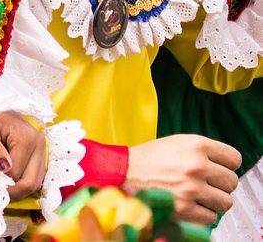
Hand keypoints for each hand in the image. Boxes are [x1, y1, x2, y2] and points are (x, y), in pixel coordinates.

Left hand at [0, 111, 45, 199]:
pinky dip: (25, 183)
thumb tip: (5, 169)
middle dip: (14, 193)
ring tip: (4, 189)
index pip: (15, 173)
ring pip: (37, 183)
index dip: (2, 183)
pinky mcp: (43, 155)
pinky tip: (13, 182)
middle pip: (31, 183)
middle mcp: (40, 144)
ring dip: (20, 190)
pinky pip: (37, 177)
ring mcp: (44, 150)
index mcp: (26, 138)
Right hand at [126, 135, 240, 224]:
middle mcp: (197, 165)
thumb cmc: (149, 158)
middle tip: (206, 182)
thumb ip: (203, 150)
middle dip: (220, 184)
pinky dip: (202, 213)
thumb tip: (225, 164)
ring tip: (198, 194)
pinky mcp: (186, 209)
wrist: (124, 172)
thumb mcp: (176, 142)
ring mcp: (192, 188)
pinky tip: (189, 203)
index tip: (220, 168)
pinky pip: (211, 217)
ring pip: (226, 201)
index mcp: (196, 144)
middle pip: (232, 181)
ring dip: (214, 200)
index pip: (234, 158)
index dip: (227, 164)